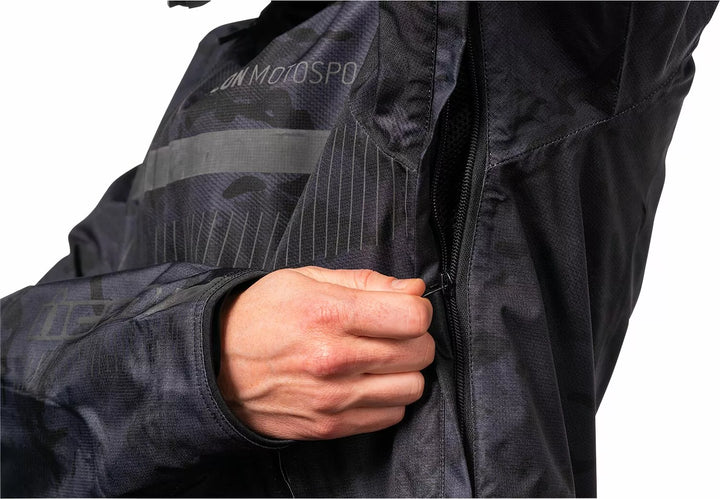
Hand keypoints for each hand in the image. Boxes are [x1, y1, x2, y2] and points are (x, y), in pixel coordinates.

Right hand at [217, 266, 433, 439]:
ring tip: (380, 359)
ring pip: (413, 388)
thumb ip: (366, 281)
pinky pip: (391, 416)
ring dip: (405, 371)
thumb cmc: (261, 315)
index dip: (416, 308)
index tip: (402, 307)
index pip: (413, 317)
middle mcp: (334, 359)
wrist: (215, 364)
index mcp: (329, 314)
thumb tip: (415, 290)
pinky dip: (388, 399)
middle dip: (414, 337)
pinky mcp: (330, 426)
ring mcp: (334, 398)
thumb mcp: (306, 278)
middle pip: (419, 352)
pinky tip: (366, 383)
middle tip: (391, 331)